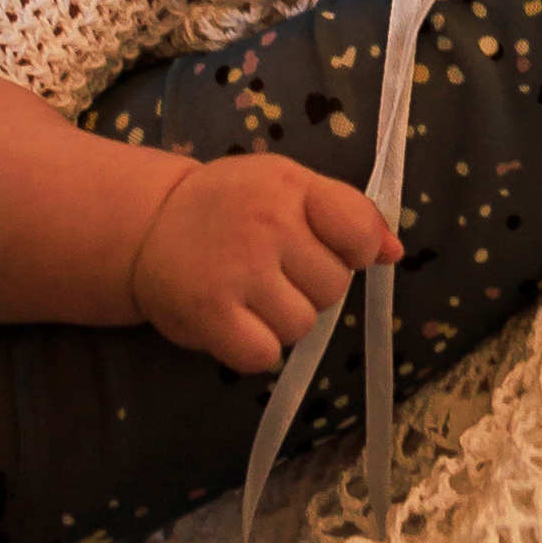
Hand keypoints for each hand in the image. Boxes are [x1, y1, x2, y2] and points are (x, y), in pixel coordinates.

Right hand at [127, 152, 399, 371]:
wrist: (147, 226)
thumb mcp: (287, 188)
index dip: (352, 251)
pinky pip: (266, 355)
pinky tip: (235, 321)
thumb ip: (345, 214)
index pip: (359, 232)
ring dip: (281, 320)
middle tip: (270, 270)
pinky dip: (254, 348)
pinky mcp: (210, 314)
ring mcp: (238, 270)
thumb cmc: (228, 207)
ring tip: (249, 294)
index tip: (324, 248)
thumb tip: (394, 253)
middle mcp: (267, 224)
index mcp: (291, 187)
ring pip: (302, 325)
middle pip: (333, 288)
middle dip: (309, 287)